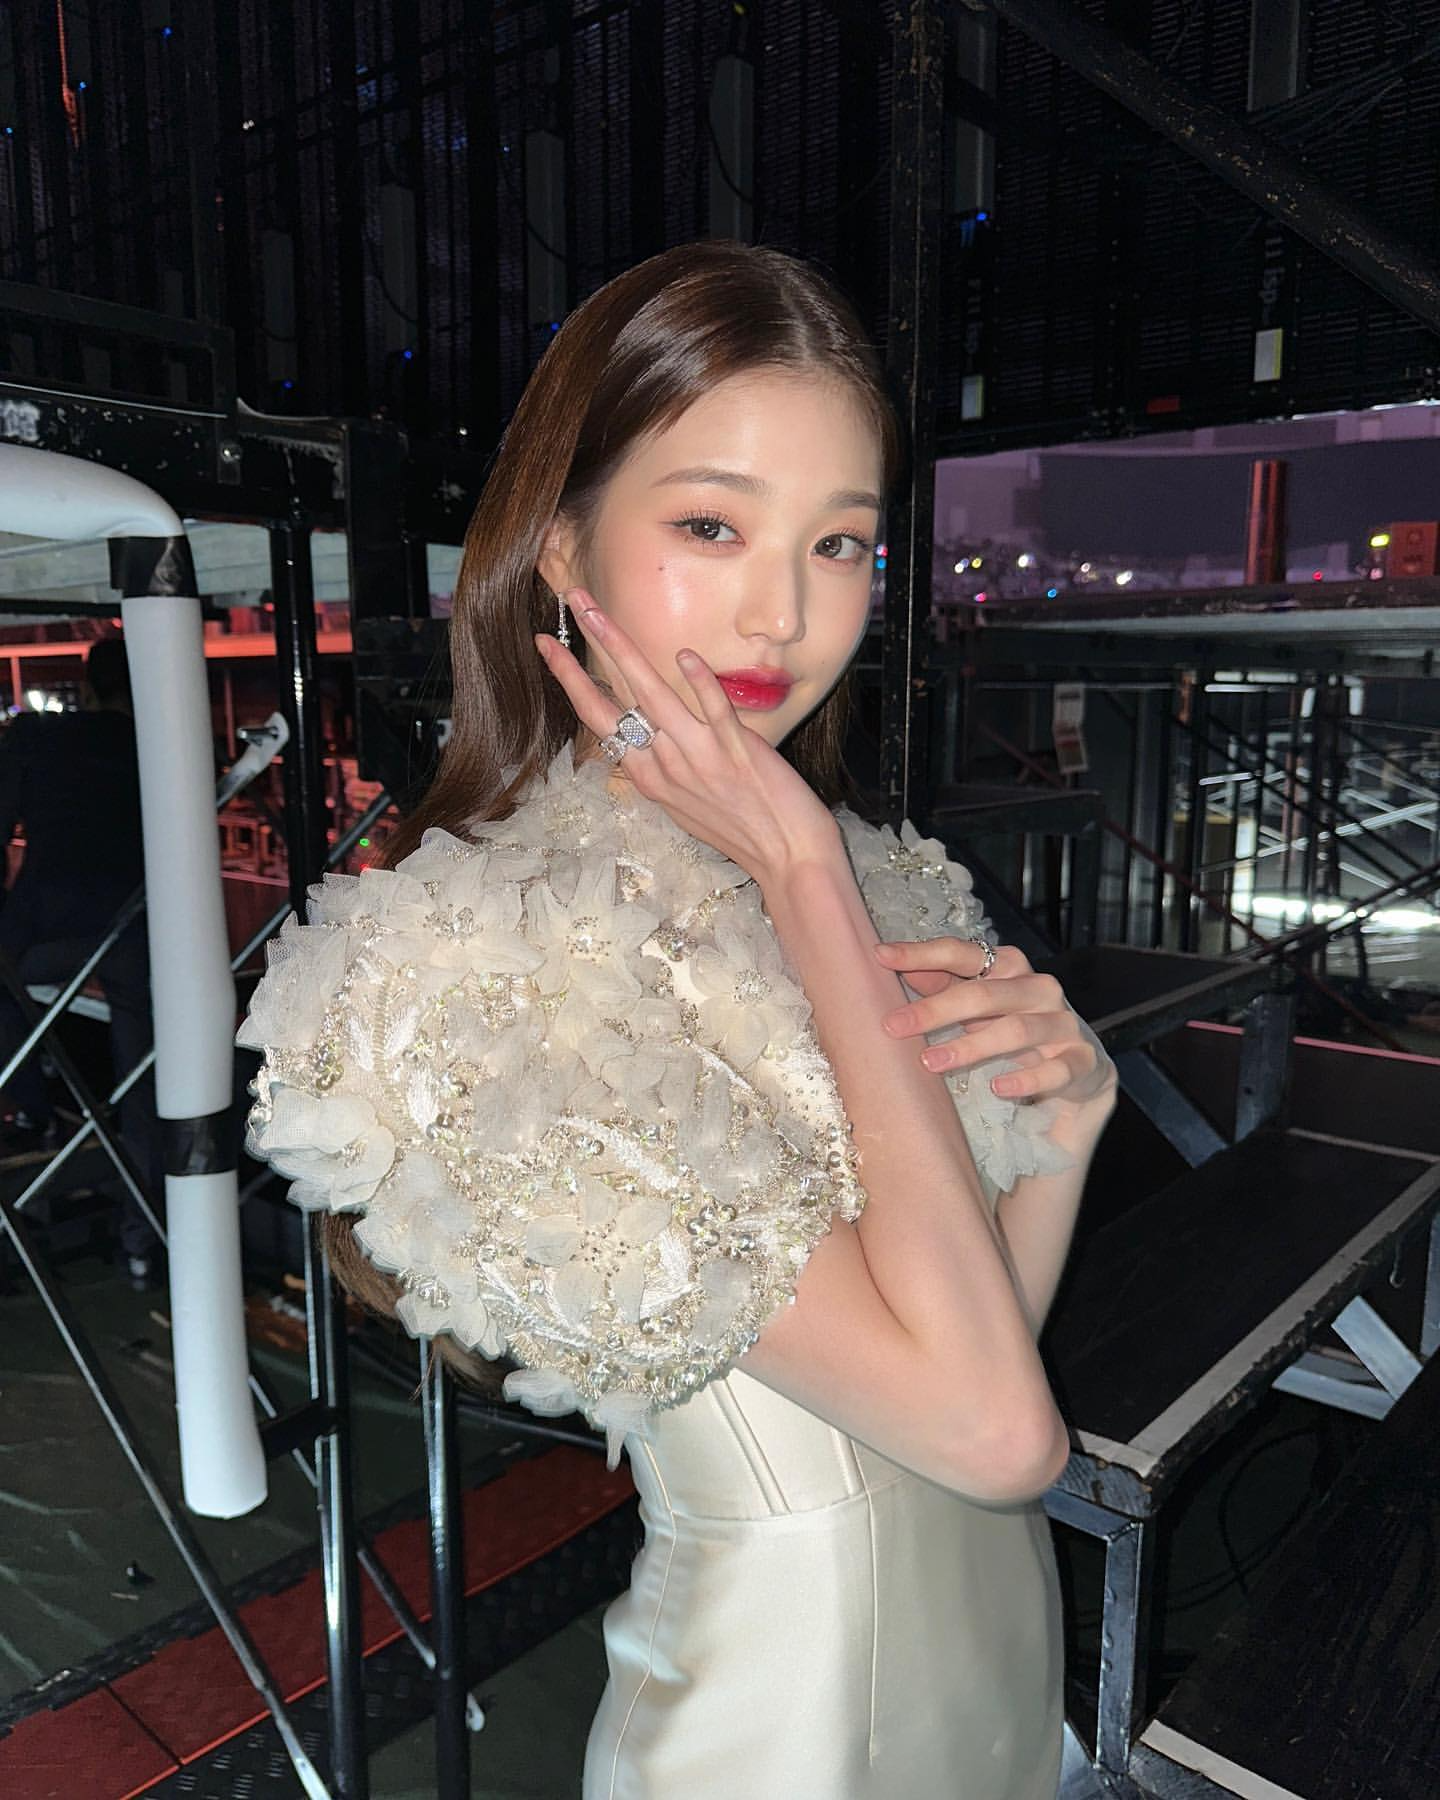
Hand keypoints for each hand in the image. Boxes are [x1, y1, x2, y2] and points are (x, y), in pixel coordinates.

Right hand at [534, 589, 841, 885]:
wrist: (788, 861)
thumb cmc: (742, 832)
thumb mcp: (685, 805)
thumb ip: (664, 767)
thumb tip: (649, 735)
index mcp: (648, 776)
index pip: (597, 718)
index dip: (569, 678)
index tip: (547, 645)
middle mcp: (664, 765)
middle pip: (609, 704)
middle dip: (578, 654)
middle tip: (565, 608)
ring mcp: (698, 757)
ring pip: (652, 696)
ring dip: (621, 649)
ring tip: (596, 612)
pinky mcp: (737, 751)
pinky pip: (714, 711)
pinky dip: (699, 683)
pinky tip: (685, 655)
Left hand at [874, 937, 1116, 1113]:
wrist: (1079, 1069)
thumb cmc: (1017, 1028)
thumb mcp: (980, 1007)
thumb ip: (943, 985)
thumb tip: (896, 965)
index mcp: (1010, 968)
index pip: (963, 952)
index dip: (922, 953)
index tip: (880, 955)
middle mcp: (1039, 989)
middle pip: (984, 993)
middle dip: (935, 1009)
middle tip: (893, 1026)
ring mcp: (1063, 1024)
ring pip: (1016, 1030)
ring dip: (970, 1046)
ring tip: (930, 1063)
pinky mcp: (1081, 1060)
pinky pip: (1055, 1069)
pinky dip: (1025, 1079)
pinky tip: (997, 1087)